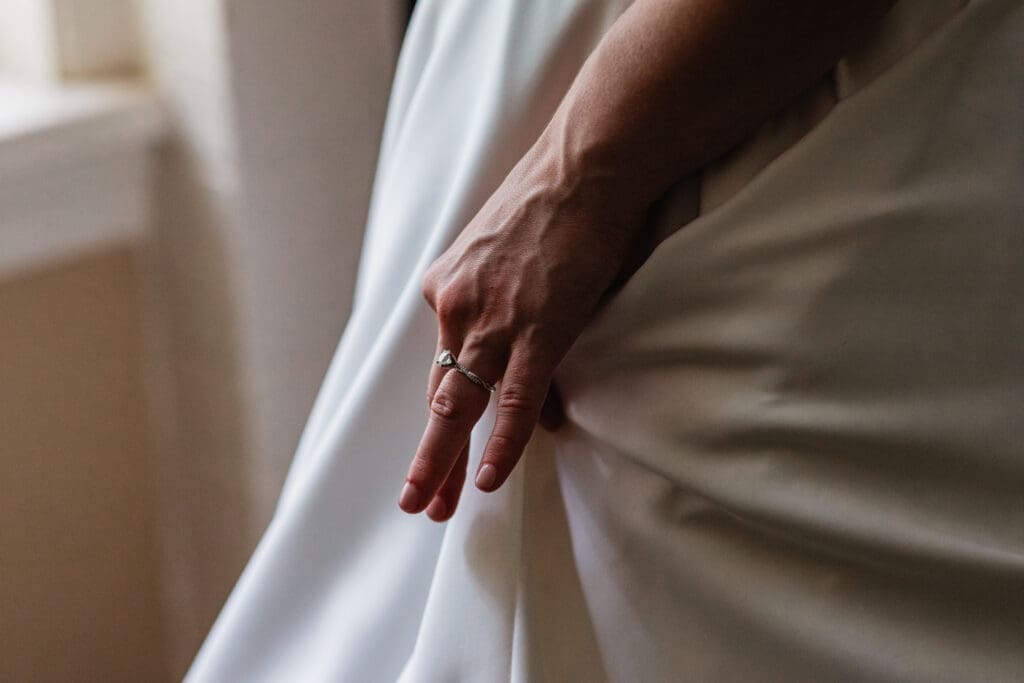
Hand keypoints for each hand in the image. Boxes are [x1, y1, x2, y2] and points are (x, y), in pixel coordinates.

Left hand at [397, 154, 640, 520]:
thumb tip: (541, 393)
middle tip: (416, 502)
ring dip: (444, 462)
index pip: (447, 364)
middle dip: (427, 455)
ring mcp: (495, 319)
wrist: (586, 165)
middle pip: (440, 395)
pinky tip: (487, 480)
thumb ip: (515, 319)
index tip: (447, 447)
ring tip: (434, 508)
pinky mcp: (538, 327)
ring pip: (462, 405)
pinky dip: (502, 444)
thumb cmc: (556, 204)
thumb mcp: (514, 258)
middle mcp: (458, 306)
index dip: (449, 412)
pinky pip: (515, 400)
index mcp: (448, 286)